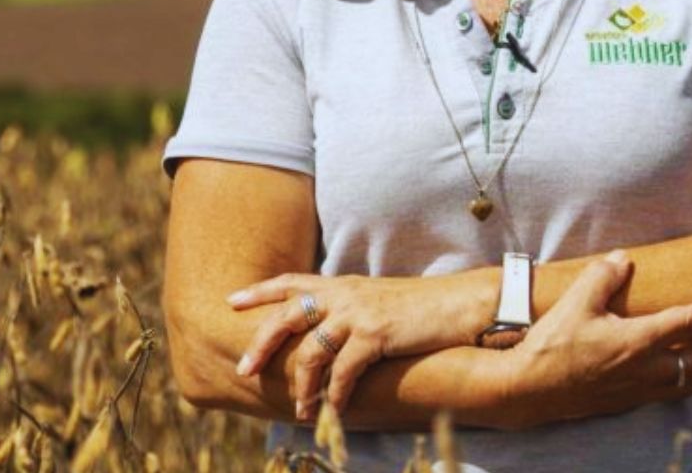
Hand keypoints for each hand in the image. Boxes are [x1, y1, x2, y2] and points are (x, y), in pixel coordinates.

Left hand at [226, 270, 488, 419]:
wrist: (460, 303)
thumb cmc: (422, 307)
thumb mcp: (378, 299)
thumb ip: (350, 309)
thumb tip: (328, 331)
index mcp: (342, 284)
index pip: (291, 281)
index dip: (260, 291)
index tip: (230, 300)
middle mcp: (344, 294)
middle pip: (287, 315)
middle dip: (262, 343)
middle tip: (245, 369)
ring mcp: (358, 313)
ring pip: (312, 350)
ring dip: (302, 384)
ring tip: (299, 408)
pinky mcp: (376, 334)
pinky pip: (344, 370)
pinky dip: (335, 394)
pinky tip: (332, 410)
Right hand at [495, 250, 691, 426]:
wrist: (530, 390)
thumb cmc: (552, 345)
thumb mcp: (574, 303)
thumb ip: (602, 277)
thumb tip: (624, 259)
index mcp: (637, 342)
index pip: (689, 324)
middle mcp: (646, 369)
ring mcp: (640, 388)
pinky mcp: (630, 399)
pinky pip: (676, 391)